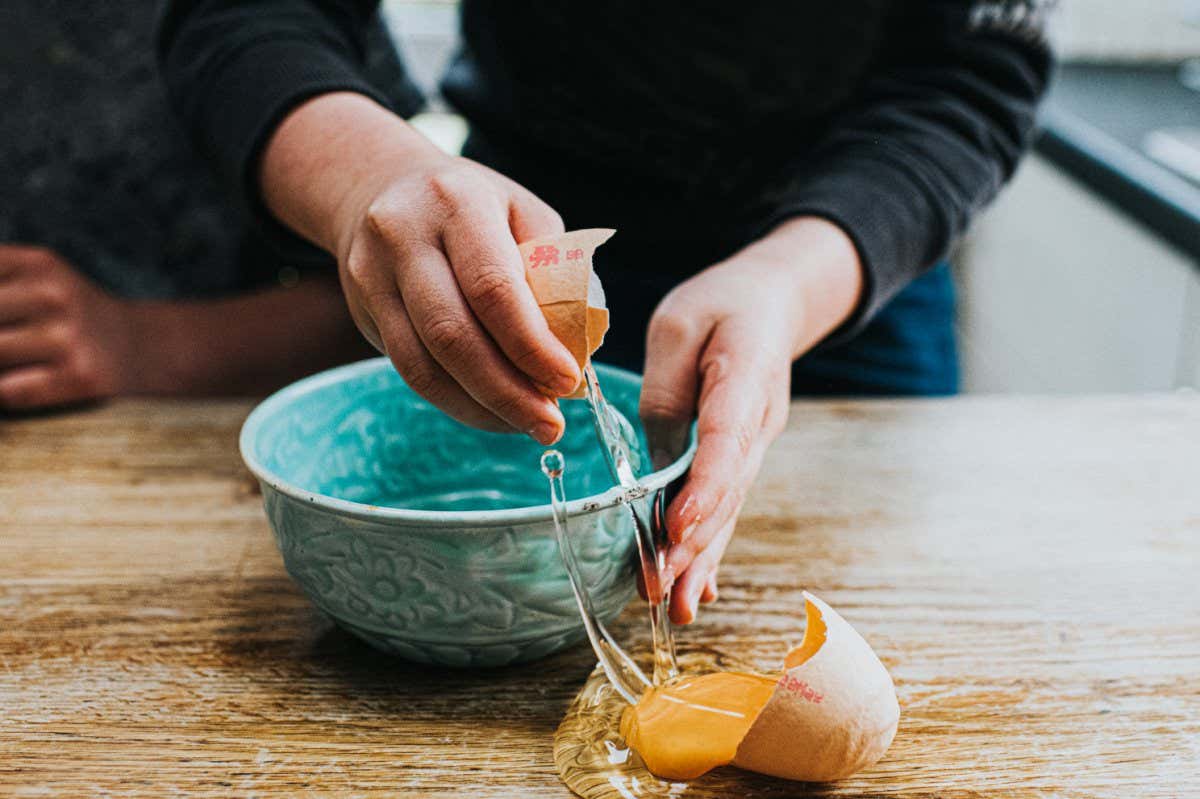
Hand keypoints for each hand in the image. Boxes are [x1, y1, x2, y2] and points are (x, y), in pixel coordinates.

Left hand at [0, 245, 136, 410]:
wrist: (148, 351)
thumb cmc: (71, 320)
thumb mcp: (38, 282)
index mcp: (39, 265)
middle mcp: (57, 295)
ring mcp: (72, 337)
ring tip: (10, 361)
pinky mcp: (84, 378)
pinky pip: (12, 391)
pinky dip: (3, 393)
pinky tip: (12, 387)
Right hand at [261, 94, 579, 444]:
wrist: (379, 187)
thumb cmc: (473, 207)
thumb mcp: (521, 214)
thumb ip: (551, 271)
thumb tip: (575, 350)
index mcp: (457, 203)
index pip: (493, 287)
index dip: (531, 344)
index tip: (568, 380)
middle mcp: (404, 235)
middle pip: (452, 333)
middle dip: (508, 390)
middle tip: (551, 424)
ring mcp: (372, 274)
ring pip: (424, 363)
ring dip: (482, 407)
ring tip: (526, 424)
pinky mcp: (362, 310)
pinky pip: (409, 371)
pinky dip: (456, 401)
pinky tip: (491, 412)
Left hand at [640, 217, 862, 623]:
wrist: (772, 301)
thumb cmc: (721, 305)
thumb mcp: (677, 324)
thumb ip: (665, 388)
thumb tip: (651, 459)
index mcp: (746, 379)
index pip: (725, 441)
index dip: (703, 489)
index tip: (676, 527)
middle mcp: (759, 422)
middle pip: (727, 491)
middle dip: (693, 543)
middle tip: (659, 586)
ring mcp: (756, 444)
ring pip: (728, 508)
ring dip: (701, 559)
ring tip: (676, 607)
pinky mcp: (741, 456)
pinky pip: (725, 505)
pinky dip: (711, 547)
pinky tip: (700, 589)